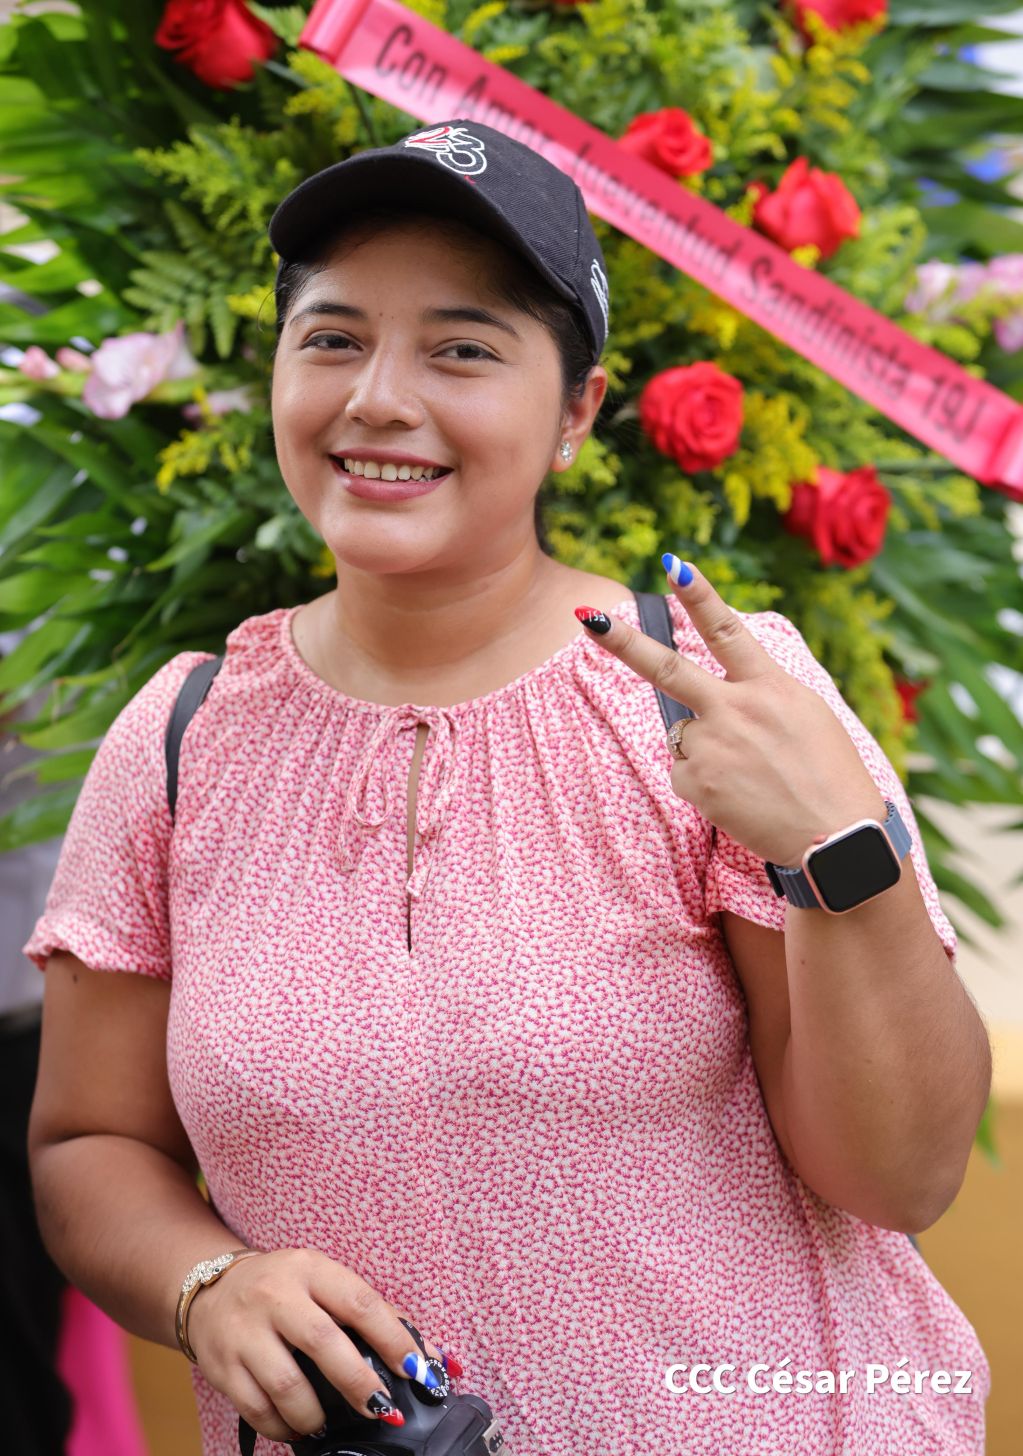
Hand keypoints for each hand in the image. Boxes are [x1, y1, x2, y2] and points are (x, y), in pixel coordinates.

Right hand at [186, 1247, 451, 1443]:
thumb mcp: (323, 1280)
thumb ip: (369, 1312)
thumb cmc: (284, 1289)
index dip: (392, 1338)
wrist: (210, 1289)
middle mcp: (276, 1296)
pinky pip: (257, 1409)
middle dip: (358, 1383)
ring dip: (316, 1415)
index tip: (415, 1369)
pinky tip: (297, 1427)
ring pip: (287, 1385)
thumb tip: (424, 1354)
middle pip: (324, 1343)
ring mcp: (245, 1332)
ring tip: (328, 1423)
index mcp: (310, 1269)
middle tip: (381, 1408)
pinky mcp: (222, 1366)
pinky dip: (283, 1427)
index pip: (359, 1303)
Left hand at [577, 558, 886, 868]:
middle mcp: (736, 709)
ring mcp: (712, 746)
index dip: (699, 596)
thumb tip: (720, 693)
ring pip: (684, 735)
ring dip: (707, 752)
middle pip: (667, 669)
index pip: (728, 631)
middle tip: (586, 619)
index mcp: (770, 687)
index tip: (673, 564)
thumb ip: (762, 694)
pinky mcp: (695, 782)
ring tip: (753, 778)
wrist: (839, 841)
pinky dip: (705, 785)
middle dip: (622, 643)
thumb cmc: (831, 778)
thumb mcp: (808, 716)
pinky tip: (741, 798)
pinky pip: (684, 774)